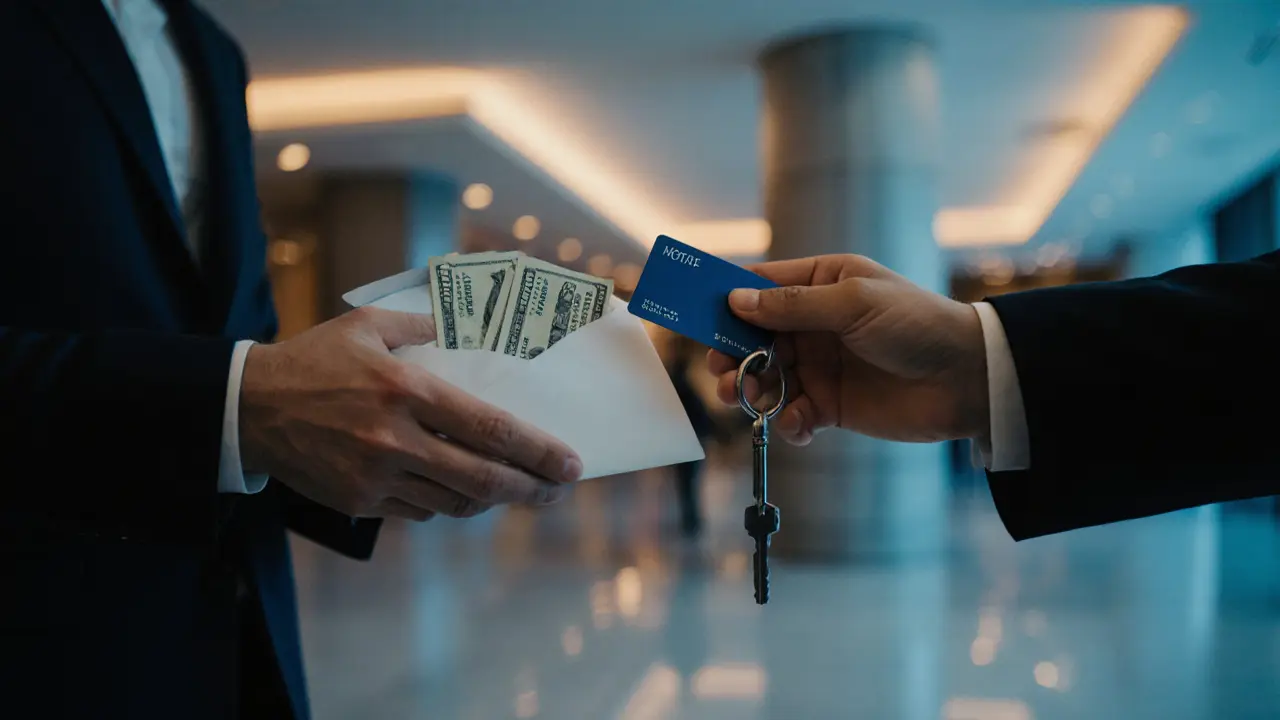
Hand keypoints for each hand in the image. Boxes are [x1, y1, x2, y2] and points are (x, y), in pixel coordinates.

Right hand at [239, 306, 582, 520]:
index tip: (570, 464)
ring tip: (519, 491)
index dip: (537, 451)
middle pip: (483, 478)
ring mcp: (376, 477)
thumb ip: (426, 321)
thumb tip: (473, 323)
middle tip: (558, 490)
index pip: (489, 429)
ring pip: (455, 502)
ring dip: (493, 499)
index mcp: (406, 390)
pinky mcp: (359, 502)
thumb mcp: (370, 324)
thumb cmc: (315, 359)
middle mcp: (395, 439)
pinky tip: (462, 489)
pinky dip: (449, 502)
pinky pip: (421, 511)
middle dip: (531, 489)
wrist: (248, 407)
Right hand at [708, 255, 988, 445]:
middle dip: (730, 353)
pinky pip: (792, 413)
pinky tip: (796, 425)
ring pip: (765, 377)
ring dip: (749, 390)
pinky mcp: (831, 405)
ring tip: (740, 401)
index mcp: (823, 284)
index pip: (761, 286)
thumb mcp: (854, 305)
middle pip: (753, 336)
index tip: (692, 312)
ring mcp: (821, 365)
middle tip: (718, 370)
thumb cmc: (918, 326)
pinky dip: (785, 422)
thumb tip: (736, 301)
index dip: (724, 297)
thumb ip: (793, 306)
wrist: (969, 380)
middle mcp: (816, 323)